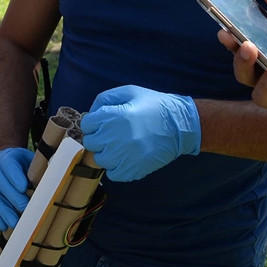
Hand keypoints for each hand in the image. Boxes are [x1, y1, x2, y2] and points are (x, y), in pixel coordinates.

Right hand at [0, 147, 34, 229]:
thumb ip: (38, 169)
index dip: (14, 176)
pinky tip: (3, 226)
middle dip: (12, 197)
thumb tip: (52, 181)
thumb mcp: (31, 160)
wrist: (3, 160)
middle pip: (0, 183)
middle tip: (24, 208)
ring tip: (14, 223)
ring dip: (3, 211)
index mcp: (7, 157)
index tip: (24, 187)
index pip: (8, 165)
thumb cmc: (23, 164)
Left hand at [80, 85, 200, 181]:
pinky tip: (126, 158)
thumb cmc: (154, 106)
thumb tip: (91, 113)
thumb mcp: (130, 92)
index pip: (86, 125)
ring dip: (107, 153)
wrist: (180, 125)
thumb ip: (105, 99)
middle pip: (91, 142)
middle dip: (99, 137)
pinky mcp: (132, 170)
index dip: (94, 123)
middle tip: (114, 134)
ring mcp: (122, 156)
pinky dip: (116, 168)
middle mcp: (114, 137)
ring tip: (121, 146)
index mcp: (112, 116)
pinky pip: (113, 174)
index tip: (105, 123)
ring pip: (100, 159)